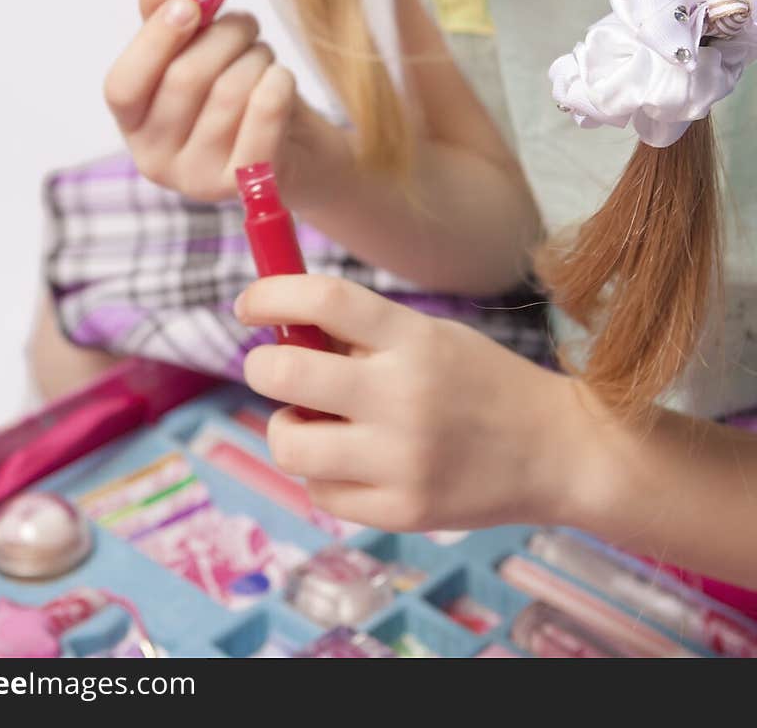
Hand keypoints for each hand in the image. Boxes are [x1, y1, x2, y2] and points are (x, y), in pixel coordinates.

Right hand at [102, 0, 352, 206]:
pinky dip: (279, 81)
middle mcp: (156, 161)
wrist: (297, 152)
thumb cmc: (240, 95)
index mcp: (134, 125)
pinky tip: (281, 79)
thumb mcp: (201, 54)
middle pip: (184, 79)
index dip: (153, 39)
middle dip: (224, 35)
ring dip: (257, 57)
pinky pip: (265, 111)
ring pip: (230, 90)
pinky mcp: (249, 185)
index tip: (189, 4)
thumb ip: (172, 21)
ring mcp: (200, 180)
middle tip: (246, 24)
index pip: (121, 87)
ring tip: (264, 58)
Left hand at [236, 274, 592, 532]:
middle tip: (271, 367)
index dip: (269, 295)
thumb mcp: (431, 336)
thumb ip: (362, 336)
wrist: (559, 451)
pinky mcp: (402, 512)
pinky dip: (322, 474)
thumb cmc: (482, 382)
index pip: (322, 298)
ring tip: (314, 421)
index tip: (248, 305)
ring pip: (289, 443)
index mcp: (413, 338)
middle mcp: (403, 397)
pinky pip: (320, 493)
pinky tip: (353, 461)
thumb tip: (278, 326)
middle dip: (261, 366)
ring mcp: (401, 461)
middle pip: (284, 373)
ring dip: (287, 426)